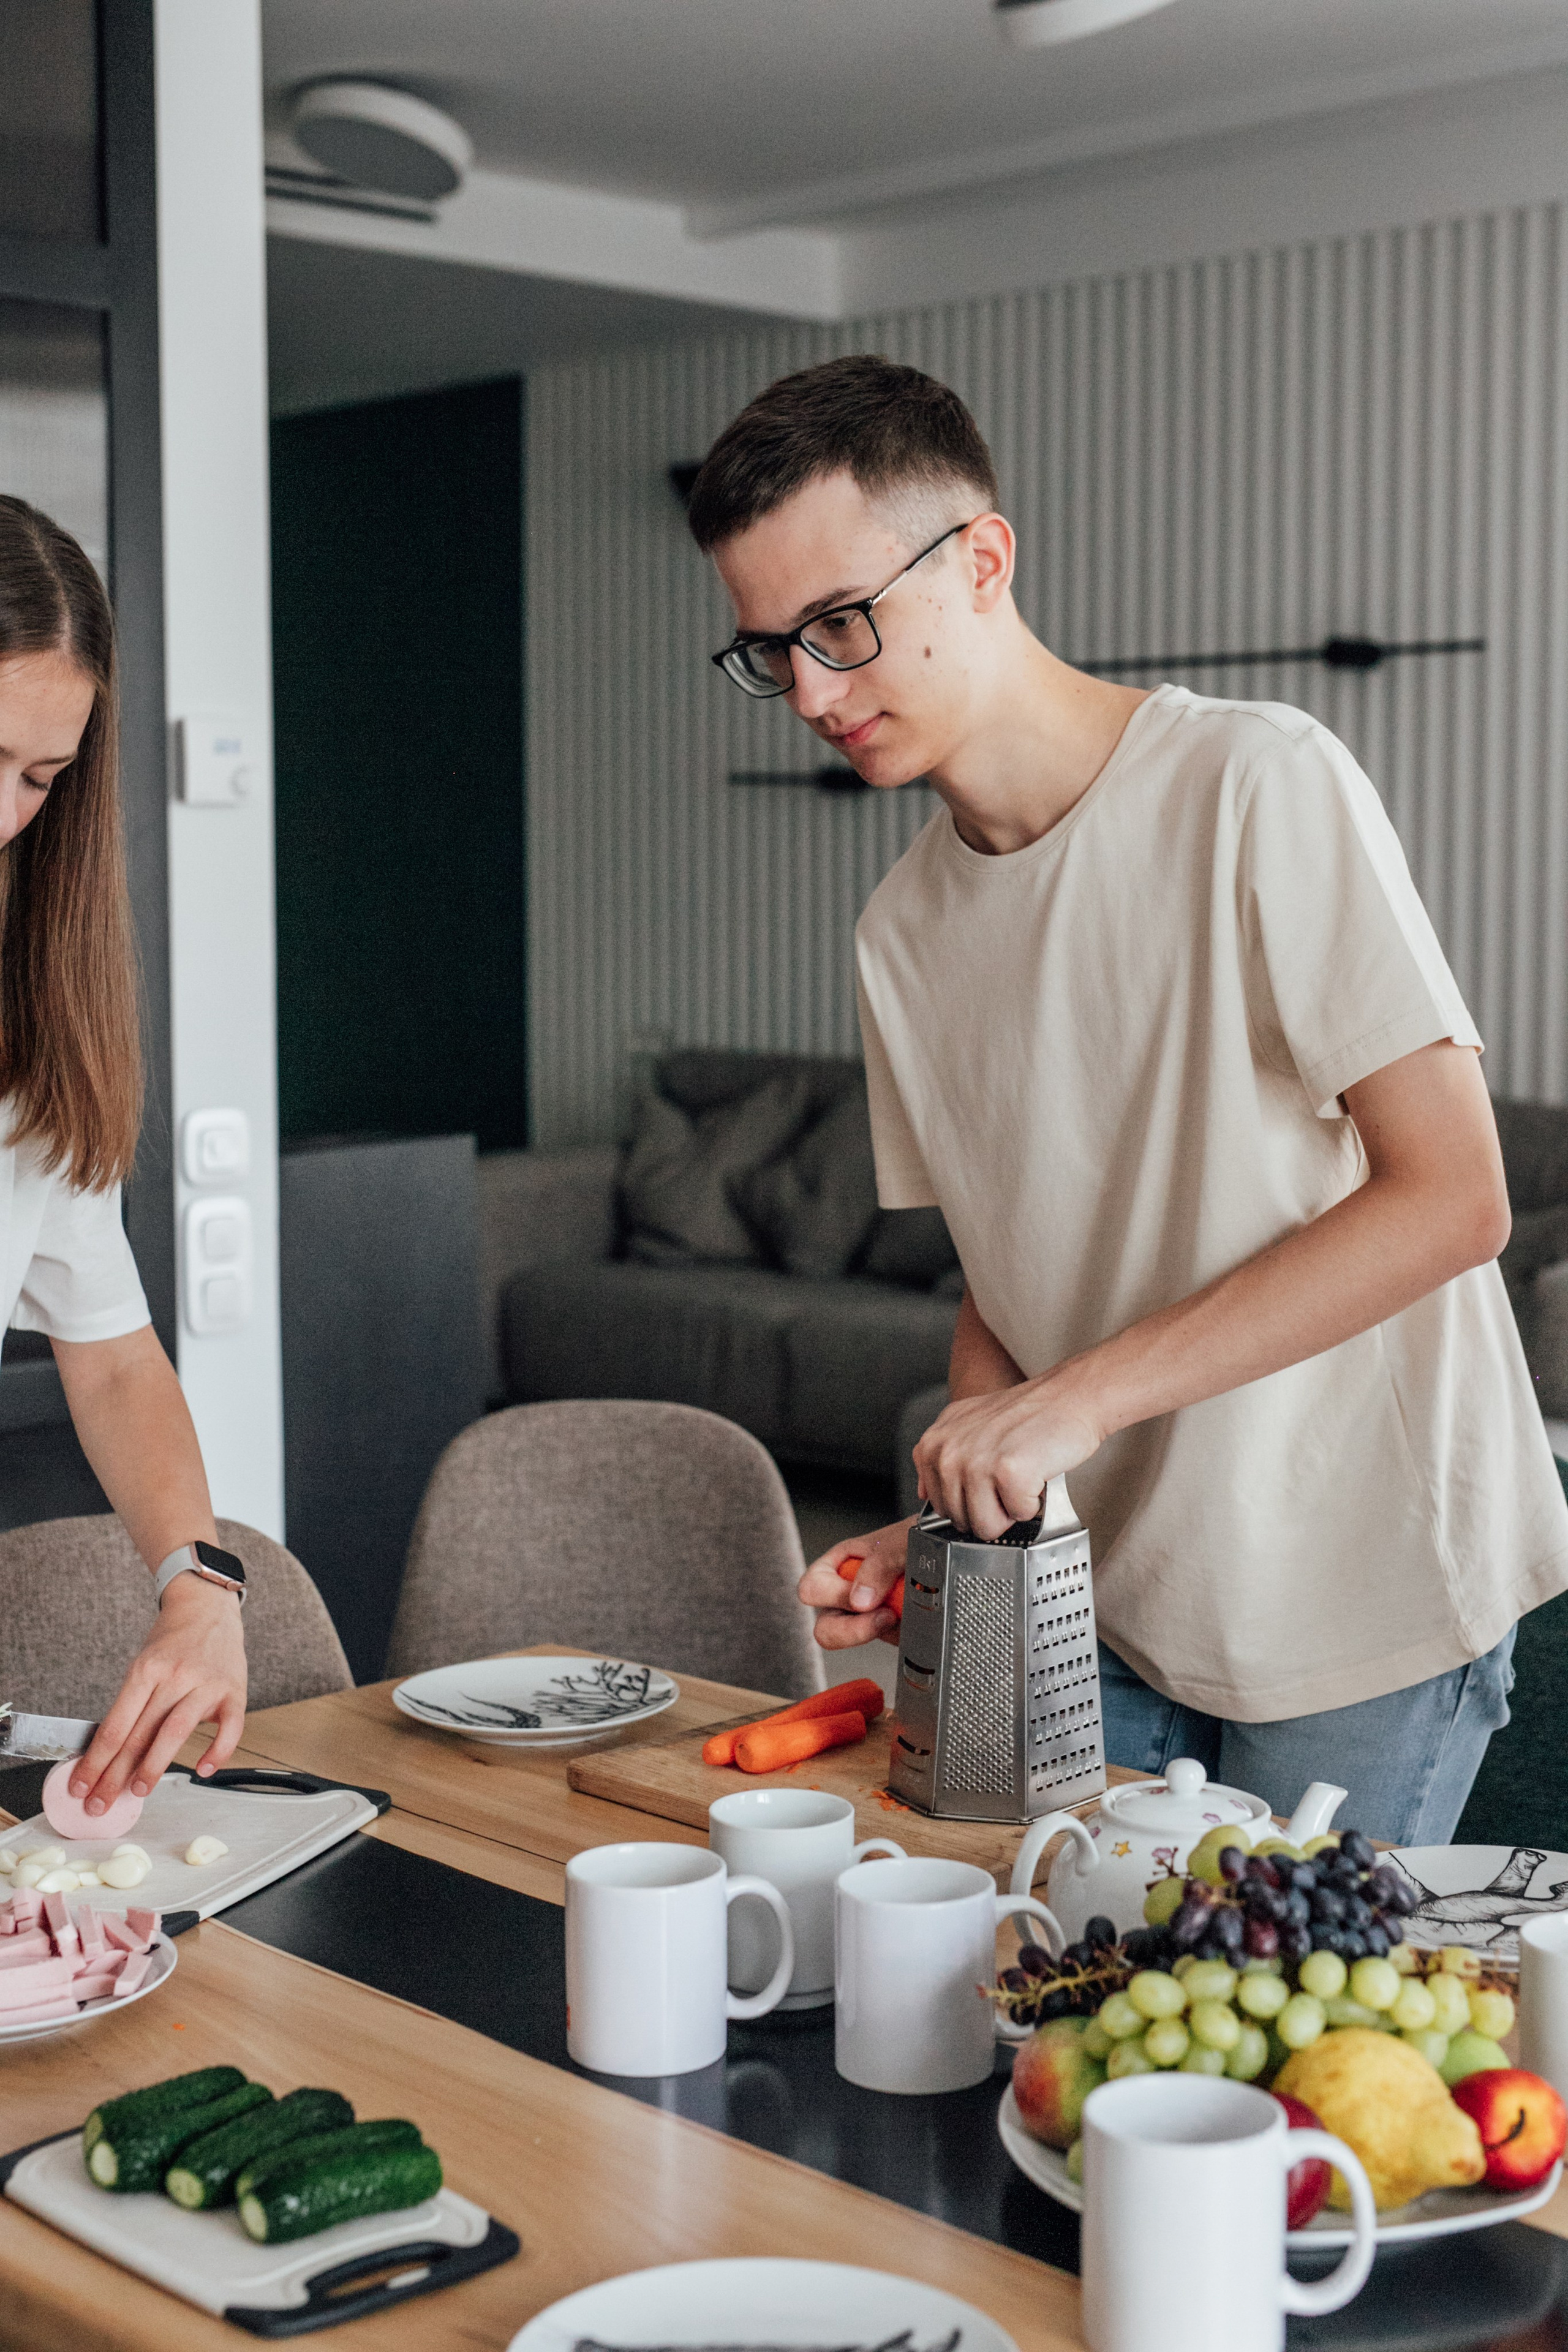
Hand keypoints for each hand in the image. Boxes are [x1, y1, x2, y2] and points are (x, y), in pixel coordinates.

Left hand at [69, 1575, 247, 1813]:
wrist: (208, 1606)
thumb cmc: (172, 1640)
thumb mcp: (143, 1664)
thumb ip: (132, 1705)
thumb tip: (110, 1754)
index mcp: (146, 1670)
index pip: (114, 1727)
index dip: (95, 1762)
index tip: (80, 1786)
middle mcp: (175, 1676)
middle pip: (139, 1735)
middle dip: (115, 1775)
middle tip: (99, 1803)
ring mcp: (206, 1684)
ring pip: (176, 1733)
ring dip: (154, 1767)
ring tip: (138, 1791)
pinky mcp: (234, 1691)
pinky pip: (230, 1729)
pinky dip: (217, 1753)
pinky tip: (203, 1770)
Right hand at [797, 1517, 914, 1649]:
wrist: (951, 1548)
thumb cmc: (922, 1534)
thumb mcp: (901, 1541)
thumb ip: (878, 1564)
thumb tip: (859, 1600)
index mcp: (842, 1563)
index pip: (812, 1588)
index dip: (835, 1597)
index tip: (865, 1597)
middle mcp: (848, 1589)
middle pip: (825, 1627)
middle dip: (854, 1629)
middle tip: (886, 1614)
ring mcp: (866, 1613)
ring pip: (852, 1641)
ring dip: (880, 1631)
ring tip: (902, 1613)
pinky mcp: (887, 1628)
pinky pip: (884, 1644)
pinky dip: (901, 1635)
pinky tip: (914, 1616)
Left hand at [914, 1377, 1102, 1538]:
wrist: (1069, 1397)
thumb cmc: (1025, 1414)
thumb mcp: (966, 1424)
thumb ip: (940, 1457)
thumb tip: (924, 1494)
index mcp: (933, 1443)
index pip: (938, 1506)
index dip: (969, 1502)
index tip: (987, 1482)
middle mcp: (947, 1452)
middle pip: (961, 1520)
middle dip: (991, 1508)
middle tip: (1007, 1477)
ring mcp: (975, 1463)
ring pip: (986, 1526)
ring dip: (1011, 1508)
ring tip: (1020, 1475)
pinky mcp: (1007, 1473)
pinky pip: (1018, 1516)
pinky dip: (1034, 1503)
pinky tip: (1035, 1474)